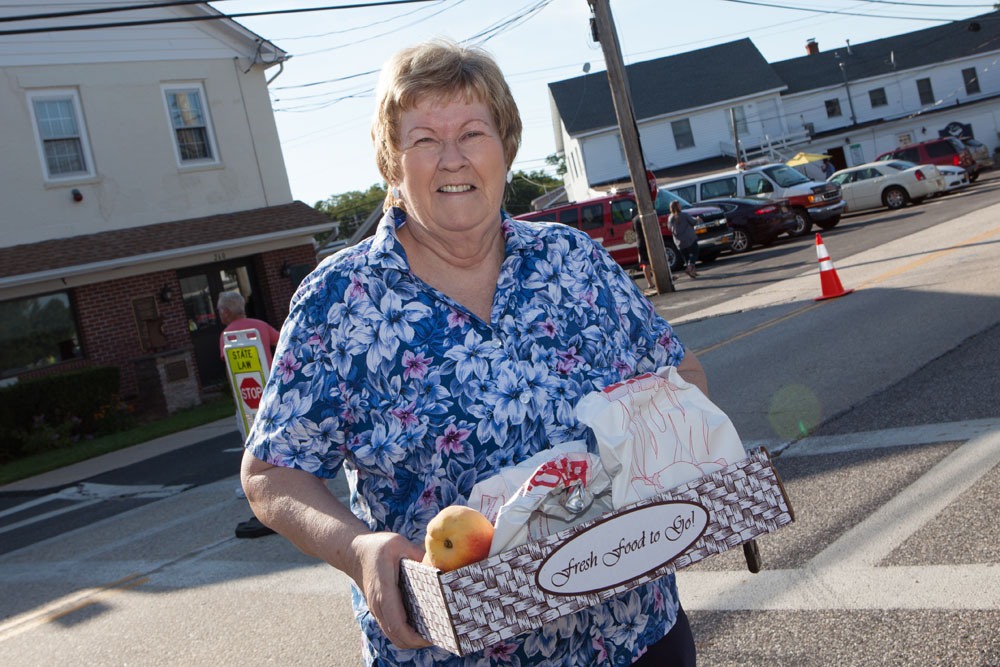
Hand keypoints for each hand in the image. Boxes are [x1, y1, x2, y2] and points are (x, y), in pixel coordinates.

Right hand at [349, 531, 430, 649]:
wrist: (353, 552)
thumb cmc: (378, 546)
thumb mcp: (399, 544)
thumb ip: (419, 555)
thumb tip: (440, 566)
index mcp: (384, 591)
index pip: (397, 624)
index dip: (415, 636)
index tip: (432, 637)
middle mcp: (378, 605)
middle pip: (396, 636)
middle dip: (416, 642)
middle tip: (439, 636)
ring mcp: (376, 609)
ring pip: (393, 635)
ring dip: (411, 639)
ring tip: (432, 632)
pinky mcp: (378, 609)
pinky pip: (391, 628)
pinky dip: (404, 633)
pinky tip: (420, 625)